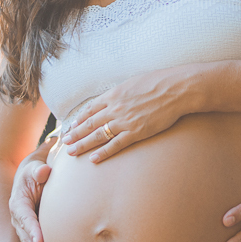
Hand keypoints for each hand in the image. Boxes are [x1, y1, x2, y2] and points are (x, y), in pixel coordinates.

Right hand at [9, 138, 53, 241]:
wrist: (32, 175)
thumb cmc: (36, 168)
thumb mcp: (34, 166)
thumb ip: (38, 169)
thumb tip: (44, 172)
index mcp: (18, 204)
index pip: (25, 217)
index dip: (32, 230)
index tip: (40, 241)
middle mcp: (19, 220)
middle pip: (27, 240)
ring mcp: (26, 230)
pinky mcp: (34, 236)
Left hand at [60, 66, 197, 161]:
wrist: (175, 89)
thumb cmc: (158, 82)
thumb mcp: (133, 82)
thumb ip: (121, 92)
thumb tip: (114, 97)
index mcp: (113, 95)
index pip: (90, 109)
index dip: (79, 119)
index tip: (71, 126)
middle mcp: (115, 108)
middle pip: (89, 124)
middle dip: (75, 134)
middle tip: (64, 142)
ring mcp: (124, 121)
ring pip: (98, 135)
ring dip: (83, 144)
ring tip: (72, 152)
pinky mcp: (136, 132)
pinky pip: (116, 145)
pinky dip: (103, 153)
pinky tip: (94, 159)